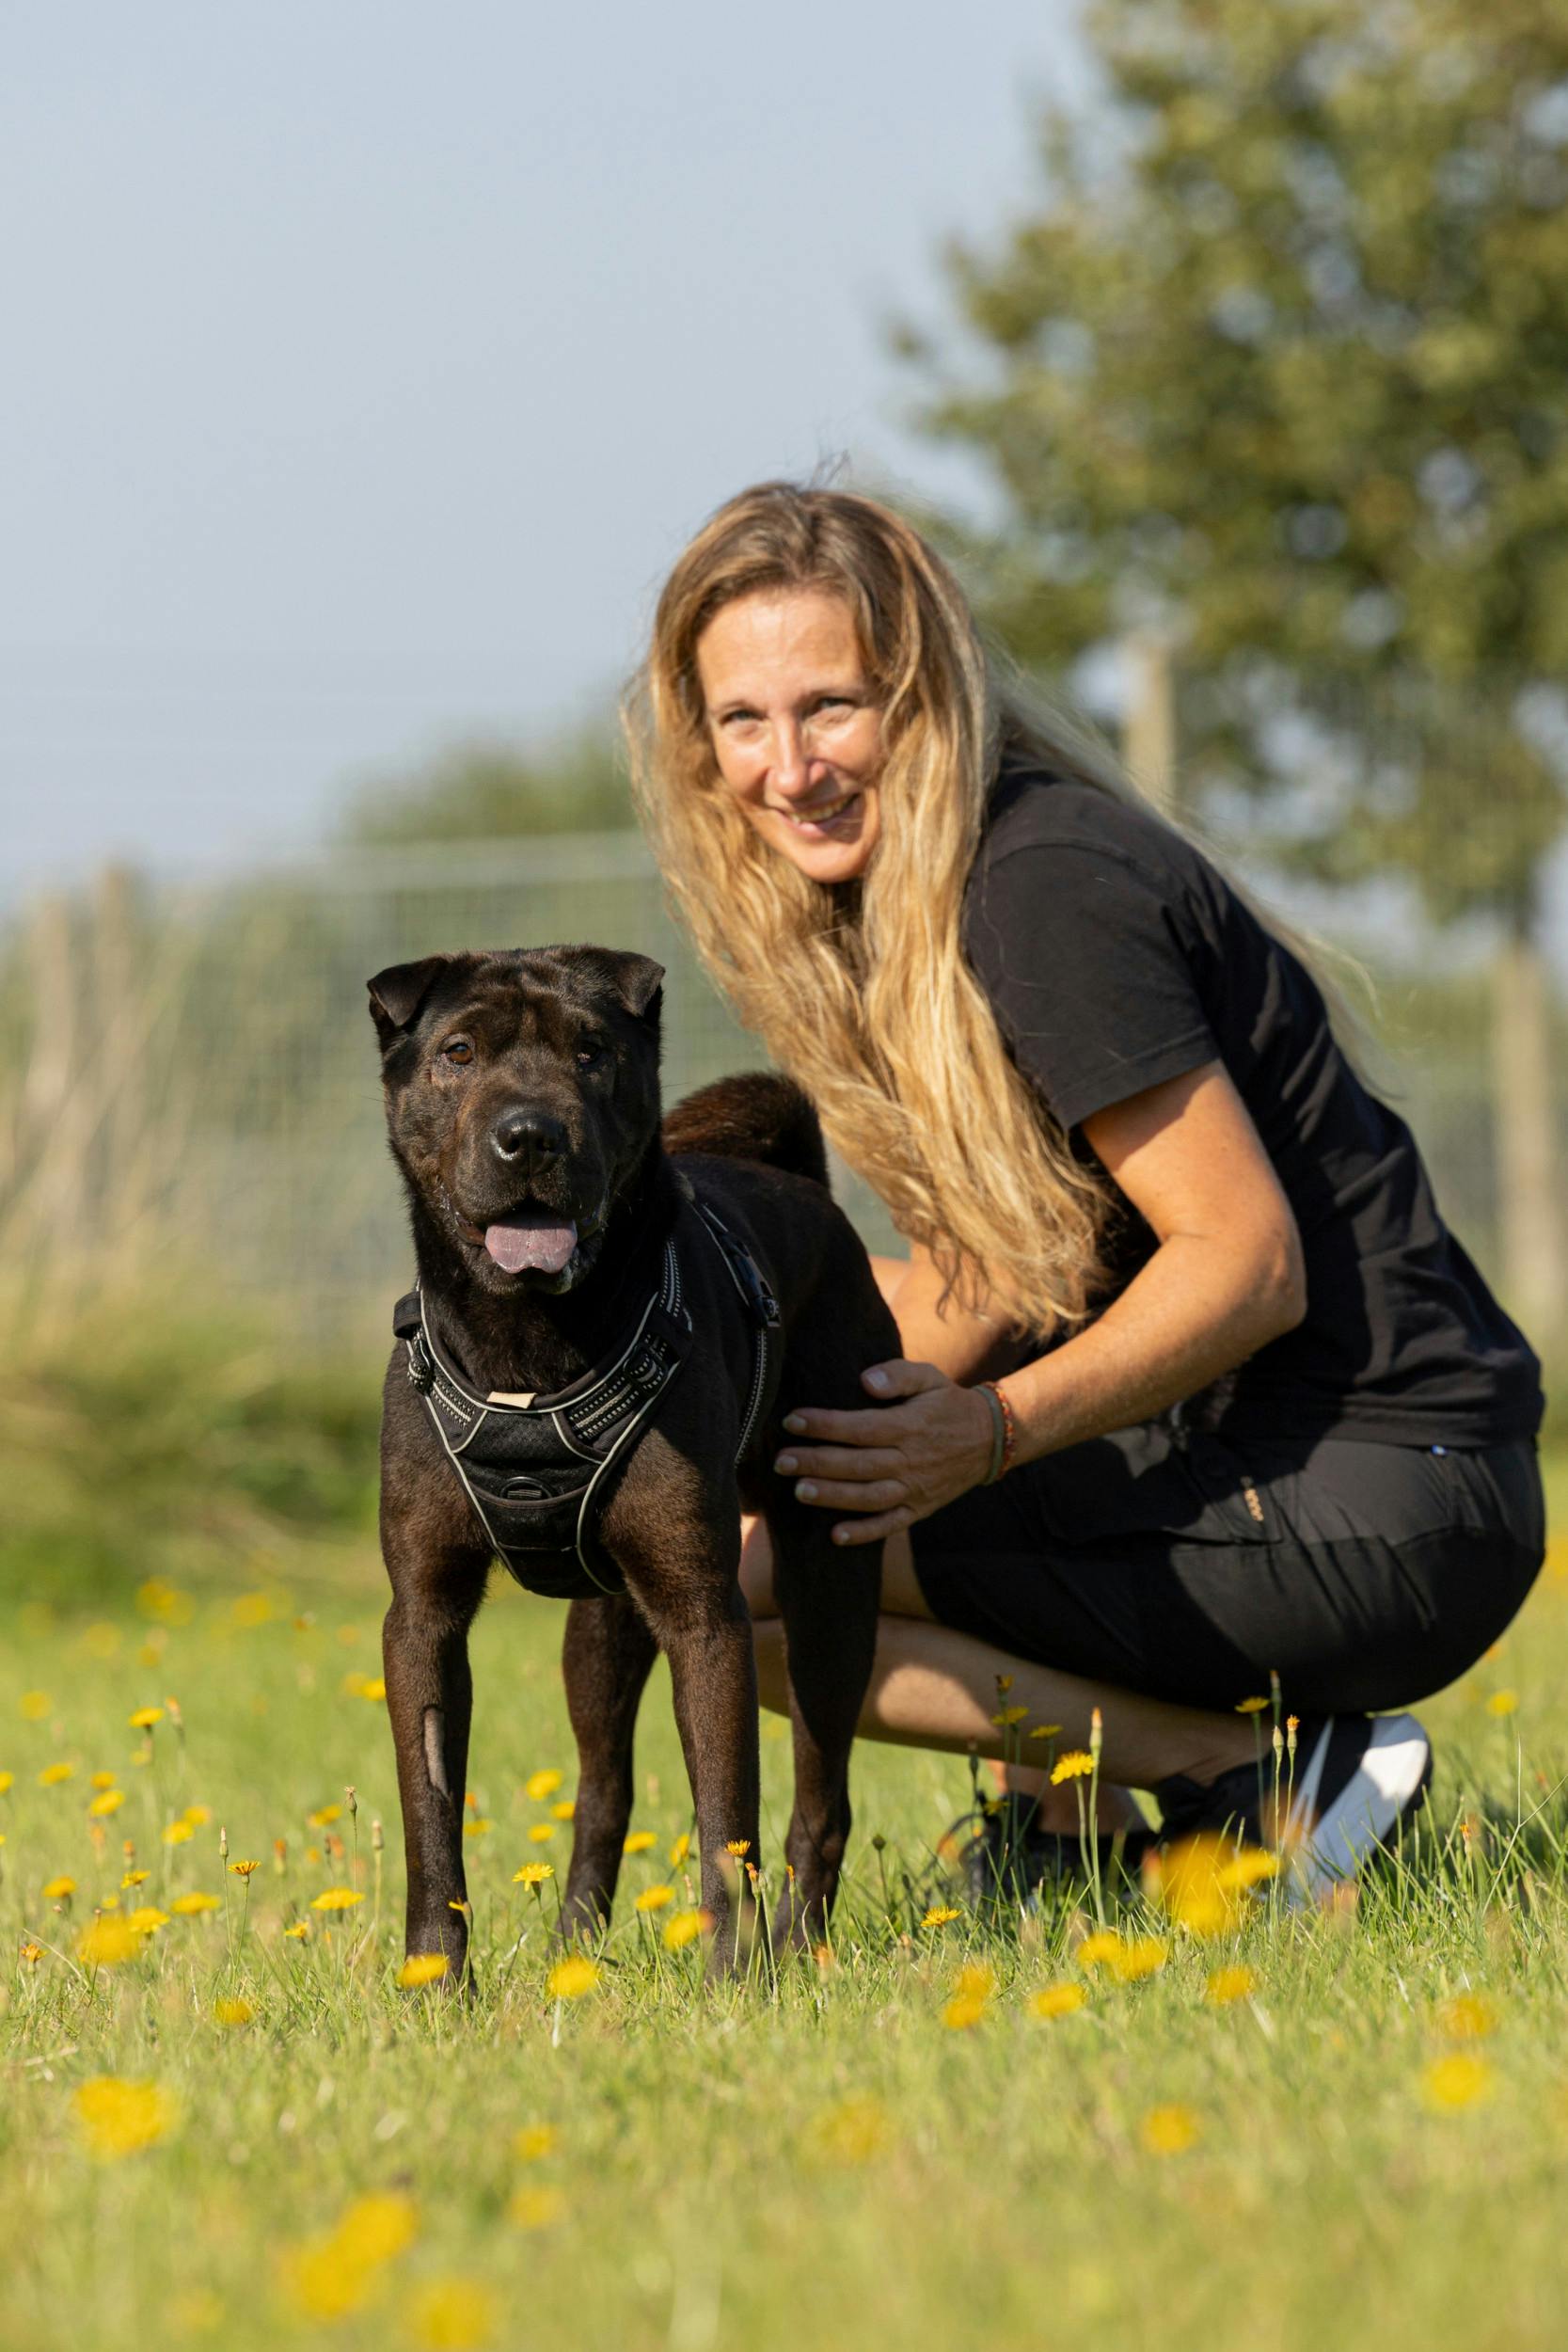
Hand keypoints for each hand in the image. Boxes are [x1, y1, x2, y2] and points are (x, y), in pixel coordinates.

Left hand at [773, 1359, 996, 1547]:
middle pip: (858, 1464)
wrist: (990, 1439)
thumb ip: (898, 1374)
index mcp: (910, 1426)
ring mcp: (916, 1488)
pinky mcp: (920, 1509)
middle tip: (781, 1461)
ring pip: (870, 1497)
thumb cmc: (948, 1403)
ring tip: (799, 1491)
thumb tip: (866, 1380)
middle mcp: (911, 1460)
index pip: (861, 1427)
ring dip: (834, 1497)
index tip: (792, 1420)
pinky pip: (892, 1525)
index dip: (825, 1425)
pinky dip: (865, 1533)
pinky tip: (836, 1536)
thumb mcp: (930, 1377)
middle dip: (817, 1463)